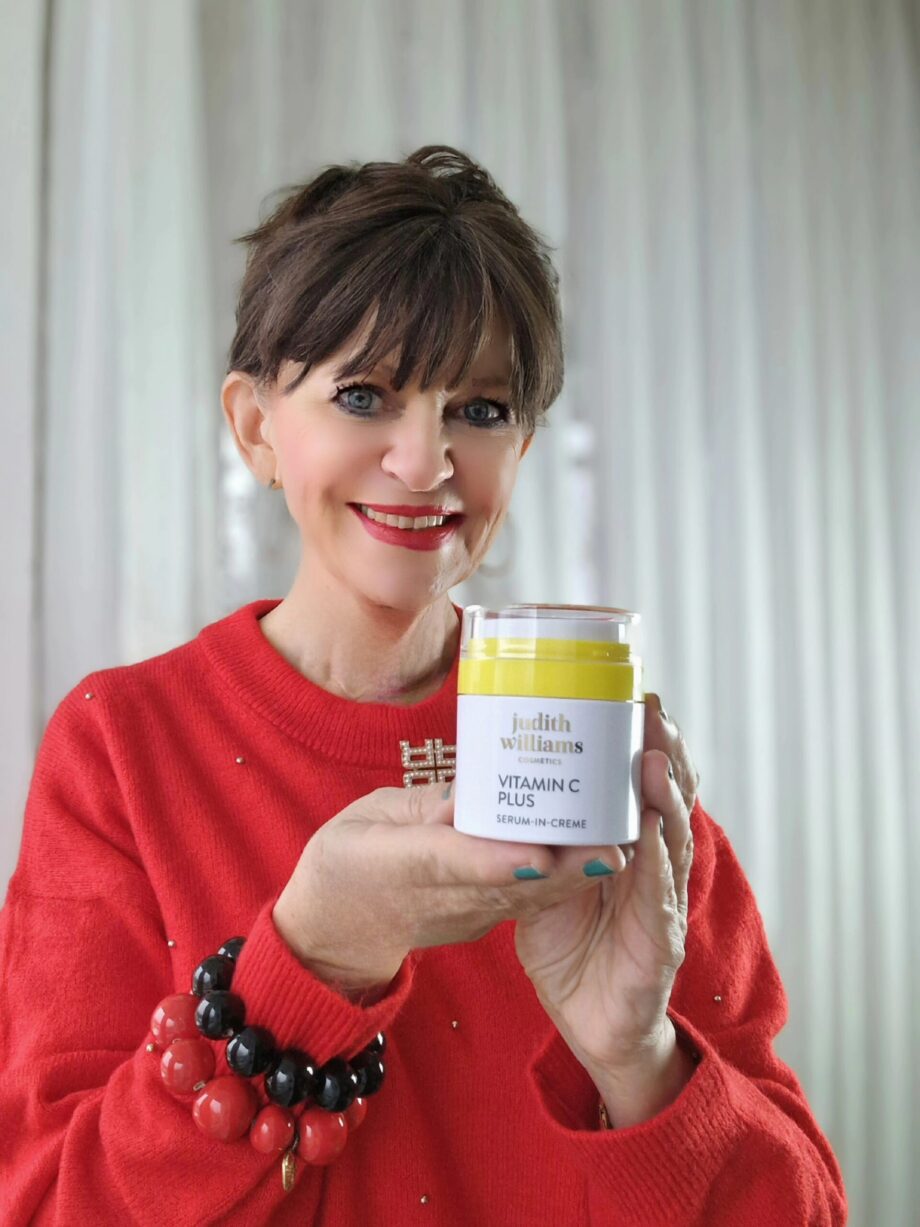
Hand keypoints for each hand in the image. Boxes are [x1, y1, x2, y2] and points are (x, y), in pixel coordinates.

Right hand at [272, 782, 643, 999]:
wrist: (336, 930)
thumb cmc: (346, 862)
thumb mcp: (367, 821)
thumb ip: (421, 807)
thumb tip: (470, 794)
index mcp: (399, 867)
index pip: (450, 864)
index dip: (498, 859)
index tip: (540, 854)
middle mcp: (440, 900)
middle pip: (508, 886)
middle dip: (564, 870)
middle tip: (614, 846)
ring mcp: (464, 915)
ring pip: (526, 898)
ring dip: (576, 878)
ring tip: (625, 845)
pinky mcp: (479, 918)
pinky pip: (525, 901)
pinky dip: (563, 882)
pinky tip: (601, 854)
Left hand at [513, 694, 697, 1076]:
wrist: (590, 1023)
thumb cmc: (572, 946)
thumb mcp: (545, 878)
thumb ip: (537, 839)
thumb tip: (497, 790)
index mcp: (628, 843)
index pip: (644, 781)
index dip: (646, 739)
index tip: (637, 695)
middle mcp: (654, 864)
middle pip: (669, 796)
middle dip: (663, 751)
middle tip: (651, 710)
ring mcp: (663, 901)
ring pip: (673, 838)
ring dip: (665, 797)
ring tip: (651, 759)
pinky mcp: (660, 942)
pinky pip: (660, 898)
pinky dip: (657, 865)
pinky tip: (651, 838)